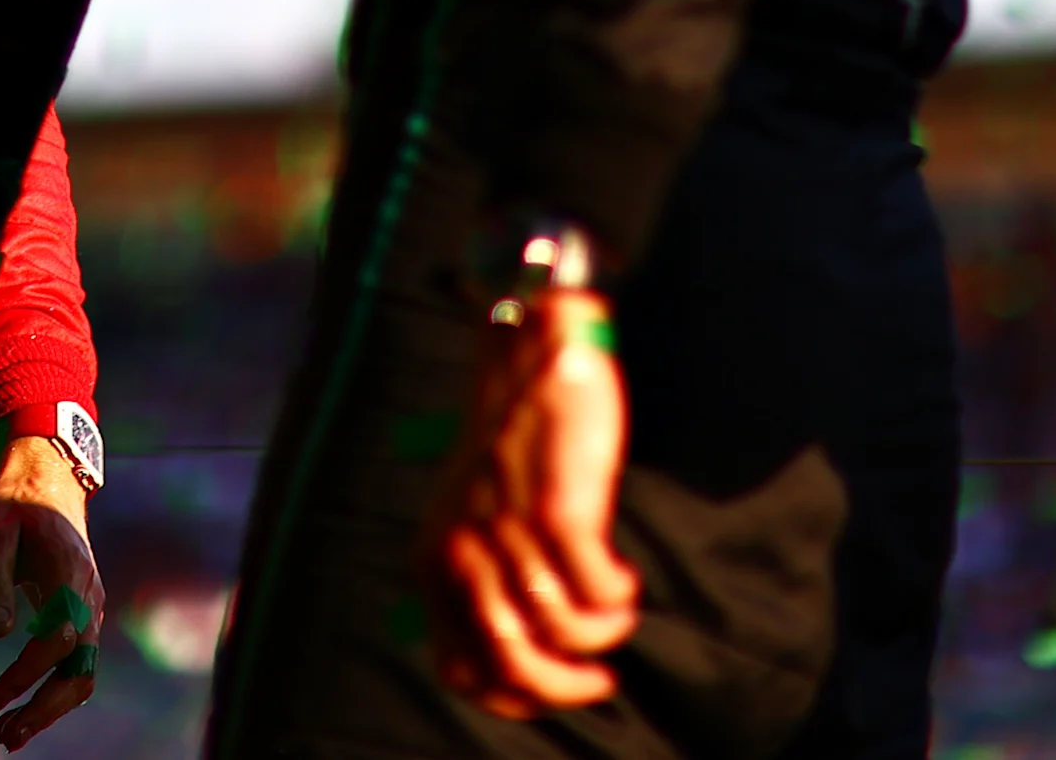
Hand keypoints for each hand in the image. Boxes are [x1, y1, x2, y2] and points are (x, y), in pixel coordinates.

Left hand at [0, 435, 103, 748]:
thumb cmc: (13, 506)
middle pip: (80, 667)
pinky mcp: (82, 615)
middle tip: (3, 735)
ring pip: (82, 672)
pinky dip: (54, 691)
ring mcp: (90, 607)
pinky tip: (25, 709)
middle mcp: (88, 596)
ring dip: (50, 707)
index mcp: (68, 573)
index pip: (59, 636)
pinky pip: (77, 663)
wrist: (47, 483)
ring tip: (9, 735)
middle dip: (44, 708)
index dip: (28, 671)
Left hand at [426, 288, 639, 716]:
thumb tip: (522, 659)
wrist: (536, 357)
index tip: (557, 687)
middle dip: (565, 683)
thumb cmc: (515, 446)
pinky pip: (595, 591)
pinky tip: (621, 575)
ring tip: (615, 605)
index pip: (460, 668)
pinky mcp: (558, 507)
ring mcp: (507, 529)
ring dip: (602, 631)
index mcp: (434, 559)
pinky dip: (617, 596)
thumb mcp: (477, 518)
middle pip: (512, 661)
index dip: (514, 697)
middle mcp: (461, 549)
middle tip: (598, 672)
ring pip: (562, 631)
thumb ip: (483, 583)